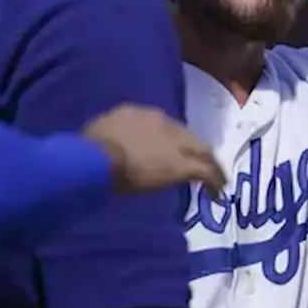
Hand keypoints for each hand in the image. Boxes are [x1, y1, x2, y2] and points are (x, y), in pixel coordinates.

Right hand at [83, 103, 226, 196]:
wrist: (97, 157)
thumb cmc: (89, 149)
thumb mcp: (99, 134)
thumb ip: (112, 137)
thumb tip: (110, 147)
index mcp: (139, 114)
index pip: (164, 125)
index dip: (172, 140)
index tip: (174, 152)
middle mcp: (162, 123)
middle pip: (189, 136)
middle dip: (198, 150)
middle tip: (205, 165)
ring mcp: (173, 143)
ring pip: (203, 151)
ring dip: (212, 166)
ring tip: (219, 181)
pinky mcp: (180, 164)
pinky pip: (204, 171)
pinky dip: (213, 181)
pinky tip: (216, 193)